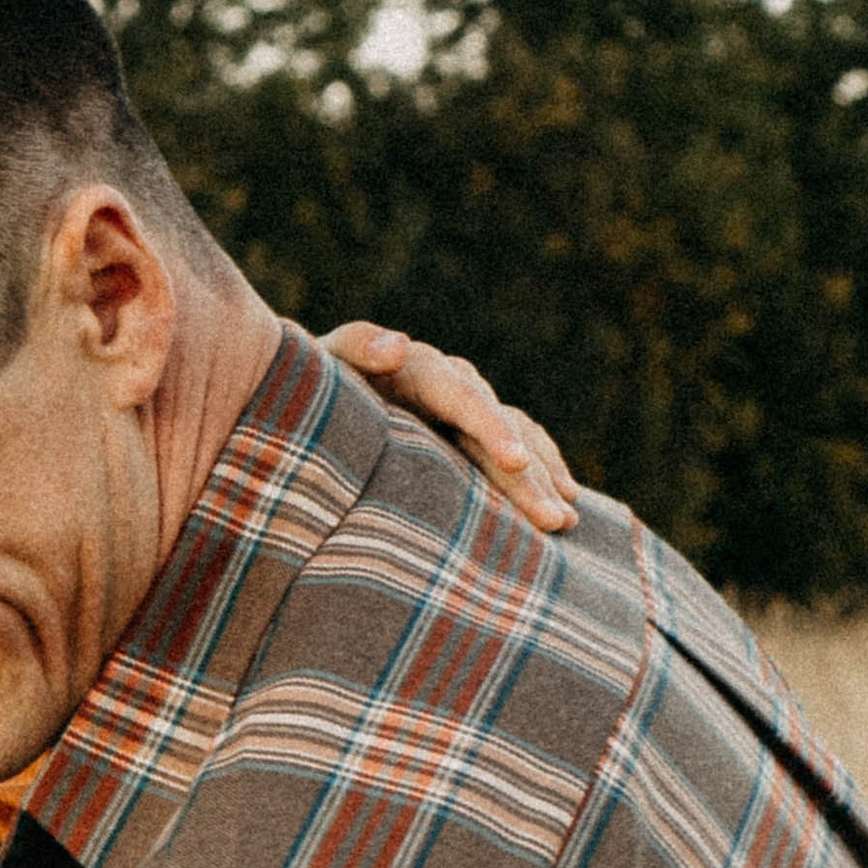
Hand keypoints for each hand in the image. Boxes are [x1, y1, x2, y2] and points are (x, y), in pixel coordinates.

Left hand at [324, 321, 581, 533]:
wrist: (298, 408)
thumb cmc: (304, 394)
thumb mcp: (321, 367)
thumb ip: (356, 349)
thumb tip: (400, 345)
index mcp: (415, 370)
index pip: (462, 395)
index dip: (490, 426)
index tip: (515, 462)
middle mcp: (450, 387)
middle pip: (499, 428)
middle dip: (529, 474)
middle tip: (554, 520)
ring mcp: (463, 415)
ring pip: (516, 443)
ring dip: (544, 481)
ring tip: (566, 523)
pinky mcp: (467, 441)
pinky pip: (517, 453)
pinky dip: (542, 477)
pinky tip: (568, 507)